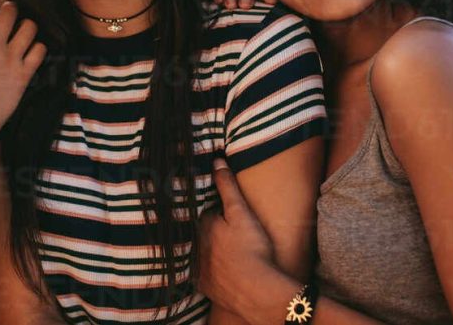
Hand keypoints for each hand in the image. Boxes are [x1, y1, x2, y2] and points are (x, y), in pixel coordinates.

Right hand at [0, 2, 45, 150]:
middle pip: (9, 12)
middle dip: (11, 10)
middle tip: (11, 13)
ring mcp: (10, 60)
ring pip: (29, 28)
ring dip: (28, 27)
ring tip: (24, 30)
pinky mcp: (24, 75)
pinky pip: (40, 51)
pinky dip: (38, 48)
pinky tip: (32, 51)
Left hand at [198, 158, 274, 314]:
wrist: (258, 291)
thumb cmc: (252, 249)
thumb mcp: (241, 212)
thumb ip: (227, 187)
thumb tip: (216, 161)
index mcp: (202, 225)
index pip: (204, 213)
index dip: (215, 212)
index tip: (224, 213)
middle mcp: (195, 246)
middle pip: (199, 233)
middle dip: (207, 230)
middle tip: (225, 233)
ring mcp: (198, 268)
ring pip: (198, 253)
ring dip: (206, 250)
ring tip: (223, 251)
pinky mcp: (205, 286)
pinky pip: (201, 276)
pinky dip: (207, 272)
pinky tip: (216, 271)